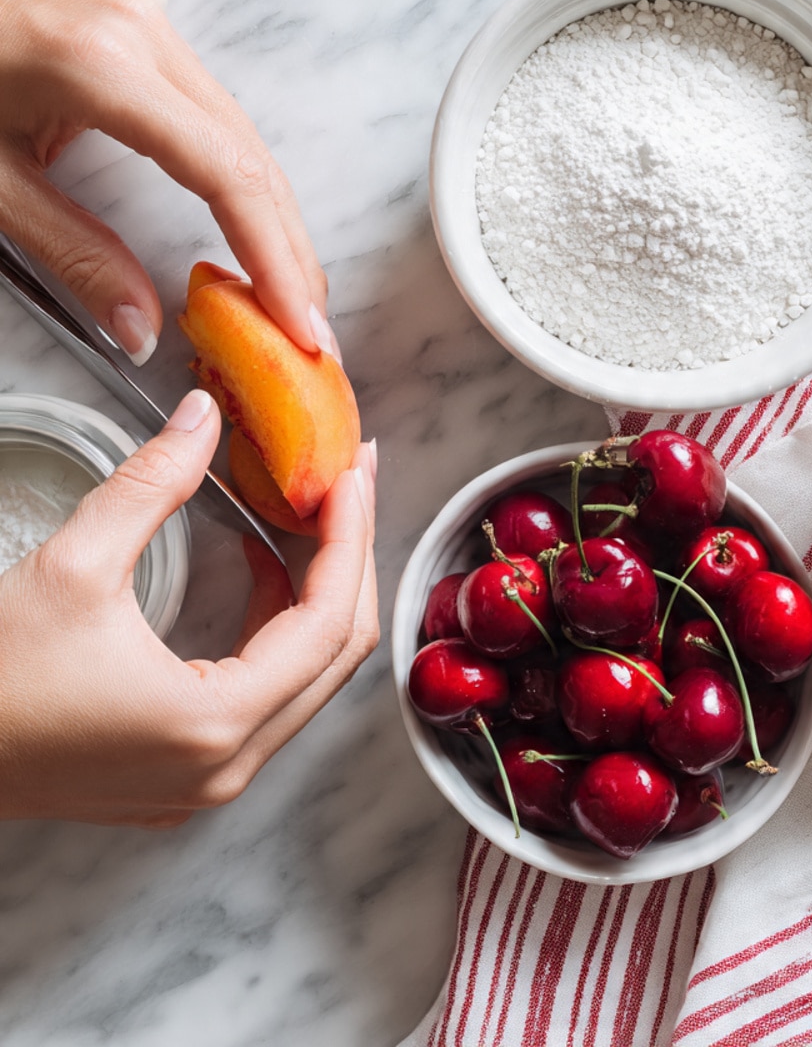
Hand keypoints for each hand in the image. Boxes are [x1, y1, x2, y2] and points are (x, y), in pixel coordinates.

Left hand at [0, 0, 334, 363]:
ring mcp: (149, 21)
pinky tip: (252, 228)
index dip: (274, 259)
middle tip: (310, 330)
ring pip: (243, 135)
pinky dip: (241, 180)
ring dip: (273, 220)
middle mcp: (143, 32)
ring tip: (289, 293)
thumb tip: (142, 328)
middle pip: (252, 157)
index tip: (299, 326)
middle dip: (290, 252)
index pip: (226, 175)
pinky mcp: (144, 28)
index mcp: (99, 63)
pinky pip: (215, 114)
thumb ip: (70, 253)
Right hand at [0, 390, 377, 825]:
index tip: (353, 477)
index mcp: (215, 723)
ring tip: (315, 517)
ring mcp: (208, 781)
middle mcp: (228, 767)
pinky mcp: (184, 774)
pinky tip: (262, 569)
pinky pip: (268, 698)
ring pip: (307, 677)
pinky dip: (279, 631)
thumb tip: (203, 415)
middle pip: (336, 655)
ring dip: (318, 593)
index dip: (350, 539)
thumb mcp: (71, 566)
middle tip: (350, 487)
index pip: (328, 622)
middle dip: (350, 560)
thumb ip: (152, 483)